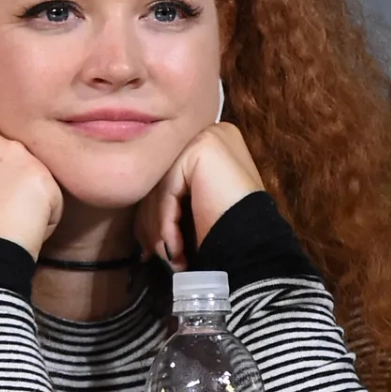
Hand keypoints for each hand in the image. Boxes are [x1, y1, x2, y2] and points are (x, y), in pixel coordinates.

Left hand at [135, 122, 263, 272]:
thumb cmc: (228, 232)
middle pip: (160, 181)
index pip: (167, 179)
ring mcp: (205, 137)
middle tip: (152, 254)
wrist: (255, 246)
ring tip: (168, 258)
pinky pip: (167, 191)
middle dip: (152, 223)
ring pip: (160, 187)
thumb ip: (168, 197)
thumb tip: (135, 216)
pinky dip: (166, 225)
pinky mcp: (201, 149)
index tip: (151, 246)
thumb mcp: (194, 207)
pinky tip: (175, 251)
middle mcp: (209, 133)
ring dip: (158, 230)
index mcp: (210, 144)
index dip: (155, 215)